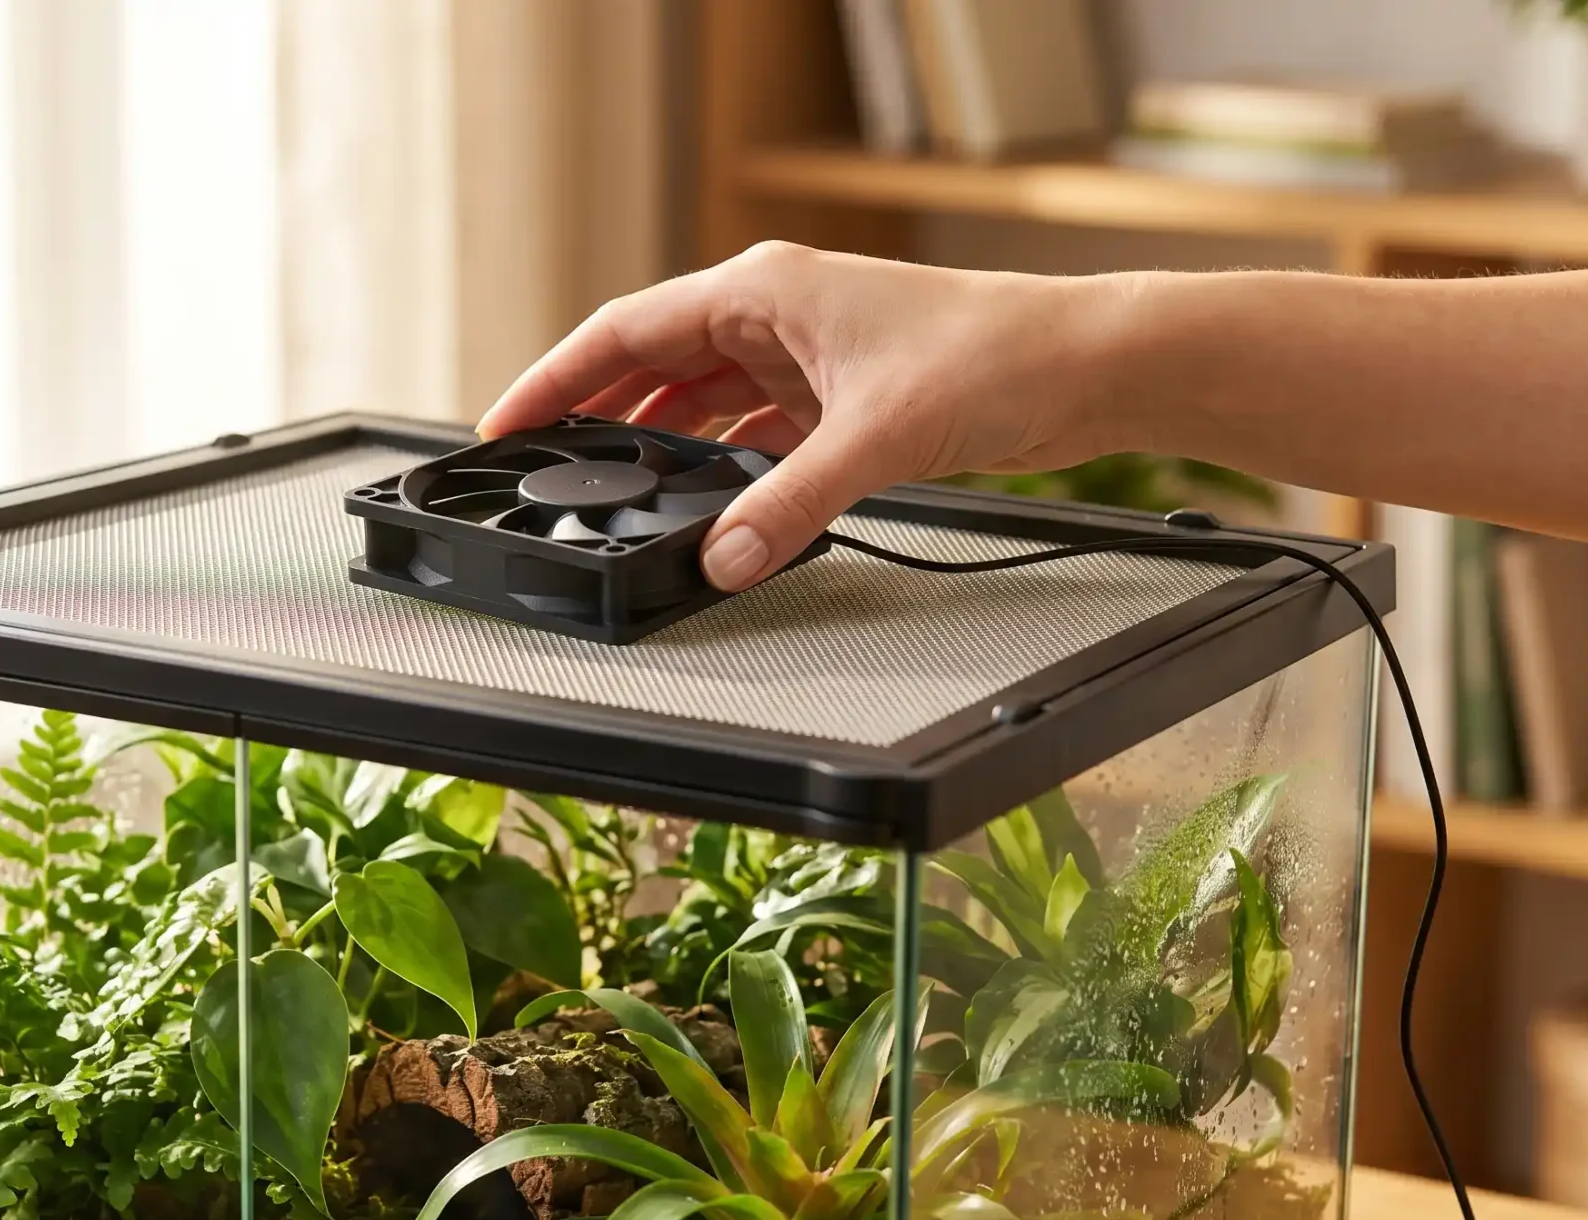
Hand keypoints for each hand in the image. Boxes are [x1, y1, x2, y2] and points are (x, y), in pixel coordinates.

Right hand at [478, 242, 1140, 589]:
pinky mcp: (841, 396)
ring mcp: (807, 355)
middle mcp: (776, 314)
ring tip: (612, 493)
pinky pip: (754, 432)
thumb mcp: (874, 439)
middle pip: (653, 365)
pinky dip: (724, 465)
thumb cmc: (995, 355)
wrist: (1084, 365)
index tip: (503, 424)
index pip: (624, 331)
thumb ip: (788, 507)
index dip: (555, 379)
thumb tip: (723, 561)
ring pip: (703, 401)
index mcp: (762, 291)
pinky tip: (708, 503)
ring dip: (661, 444)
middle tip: (540, 470)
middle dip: (597, 416)